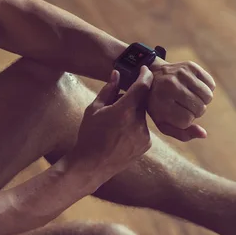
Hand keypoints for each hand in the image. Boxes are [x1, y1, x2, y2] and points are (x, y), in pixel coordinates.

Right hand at [70, 66, 153, 182]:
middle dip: (131, 99)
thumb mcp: (94, 109)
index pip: (142, 86)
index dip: (145, 75)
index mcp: (125, 111)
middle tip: (116, 104)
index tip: (144, 69)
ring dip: (132, 113)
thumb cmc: (89, 135)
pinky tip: (120, 134)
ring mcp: (145, 135)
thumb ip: (108, 90)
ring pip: (141, 115)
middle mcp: (139, 123)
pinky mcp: (146, 145)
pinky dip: (134, 126)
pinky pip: (142, 128)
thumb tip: (117, 74)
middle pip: (141, 102)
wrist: (91, 166)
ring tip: (115, 124)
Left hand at [148, 59, 215, 141]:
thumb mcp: (164, 123)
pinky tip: (195, 89)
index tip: (176, 115)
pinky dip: (207, 89)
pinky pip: (211, 84)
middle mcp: (170, 86)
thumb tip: (204, 134)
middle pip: (200, 108)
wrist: (152, 77)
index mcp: (161, 102)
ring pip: (208, 96)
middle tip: (185, 106)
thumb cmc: (160, 105)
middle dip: (195, 112)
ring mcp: (181, 74)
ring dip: (203, 101)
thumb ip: (182, 134)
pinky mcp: (190, 66)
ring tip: (191, 99)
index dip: (185, 121)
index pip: (187, 120)